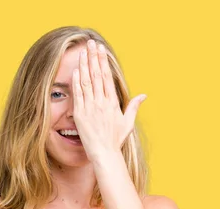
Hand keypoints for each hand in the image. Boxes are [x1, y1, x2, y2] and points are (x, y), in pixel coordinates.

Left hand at [72, 39, 146, 161]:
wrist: (104, 153)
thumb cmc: (115, 139)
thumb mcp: (127, 122)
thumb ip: (134, 106)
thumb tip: (144, 95)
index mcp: (113, 102)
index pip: (107, 77)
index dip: (103, 62)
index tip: (101, 50)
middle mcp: (101, 102)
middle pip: (97, 75)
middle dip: (94, 58)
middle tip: (91, 44)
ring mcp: (90, 108)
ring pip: (86, 82)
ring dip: (84, 66)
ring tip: (82, 53)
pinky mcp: (80, 115)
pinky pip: (78, 95)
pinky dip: (76, 82)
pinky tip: (75, 71)